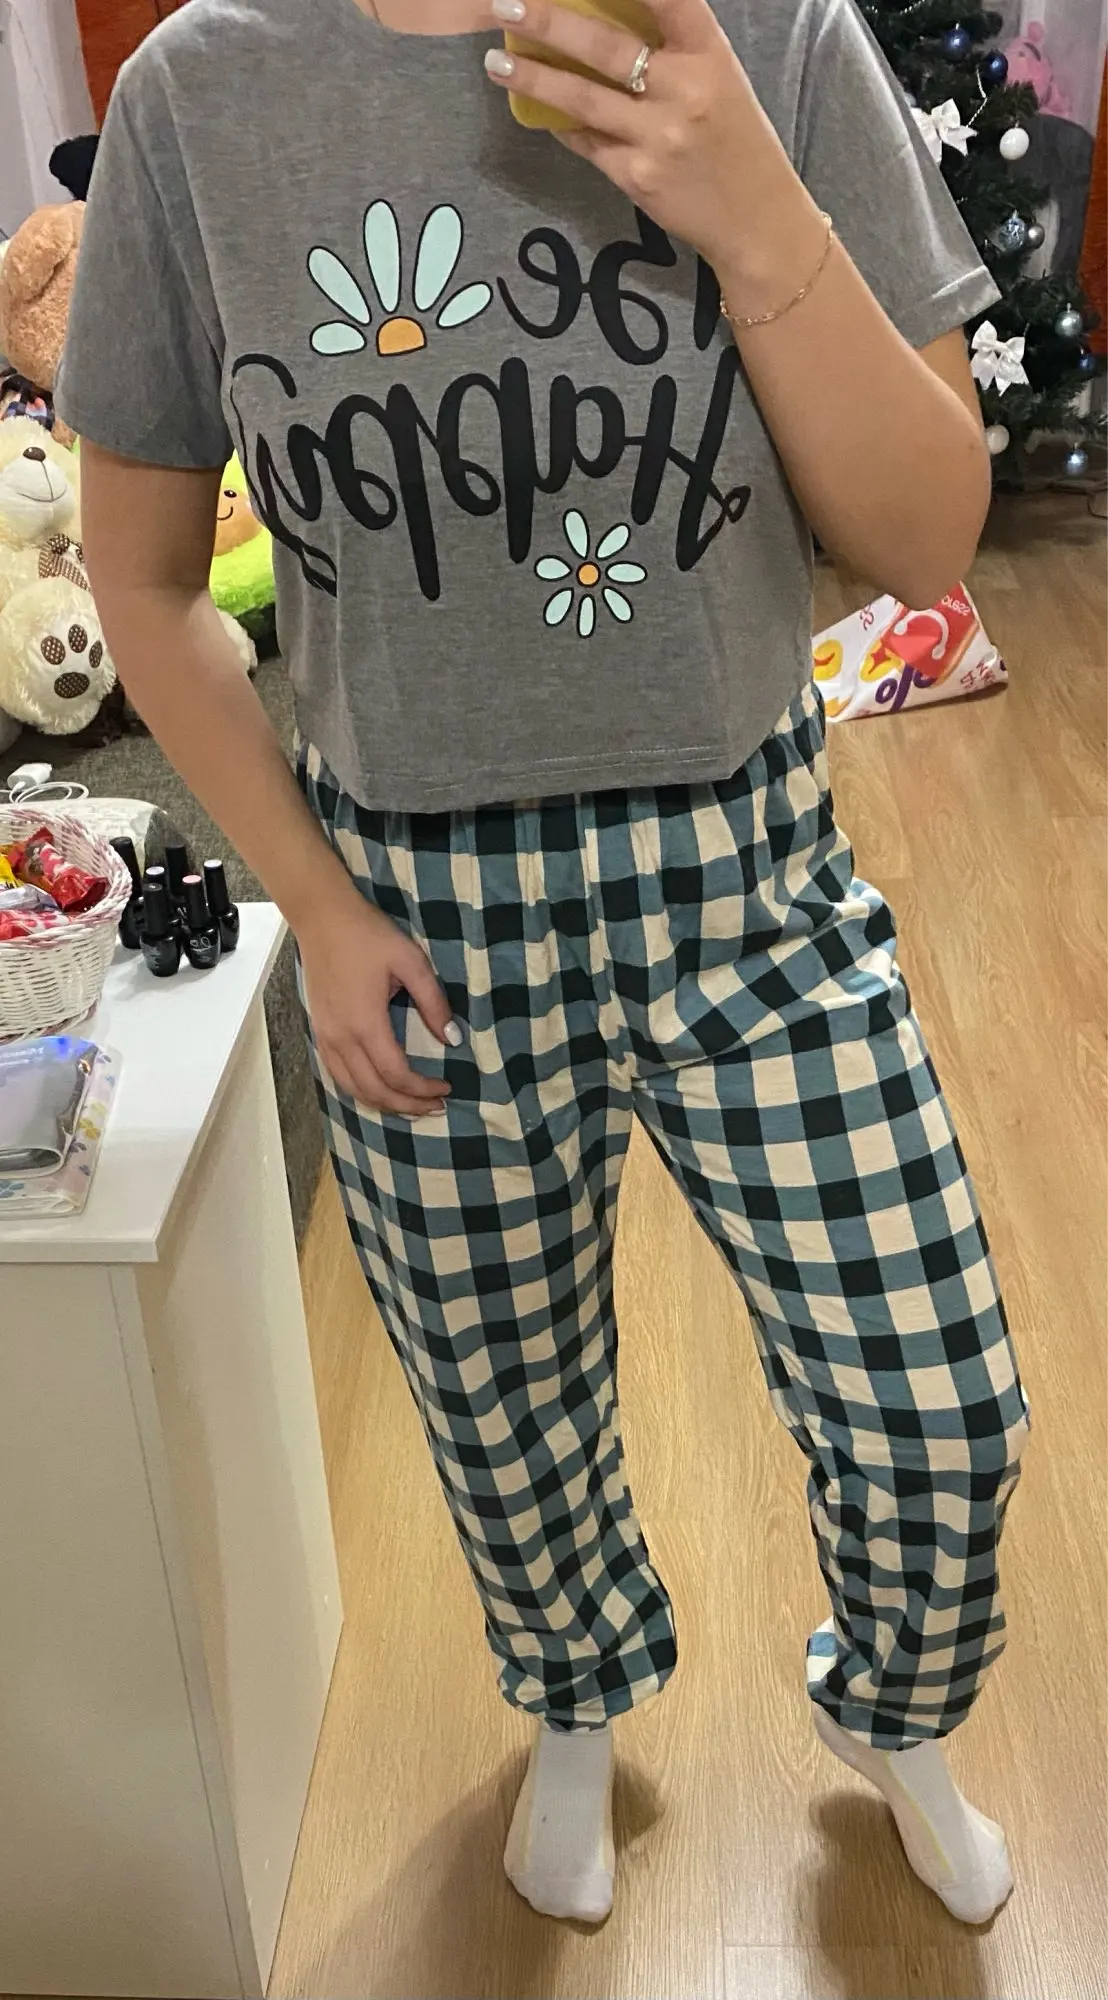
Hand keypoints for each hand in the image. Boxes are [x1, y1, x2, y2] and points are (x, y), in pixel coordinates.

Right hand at [297, 894, 458, 1118]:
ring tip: (410, 1106)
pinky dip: (359, 1090)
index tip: (447, 1089)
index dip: (423, 1089)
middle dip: (407, 1105)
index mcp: (365, 1023)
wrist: (322, 916)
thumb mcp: (411, 961)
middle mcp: (341, 1038)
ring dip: (382, 1103)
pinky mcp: (318, 1031)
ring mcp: (325, 1036)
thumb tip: (453, 1039)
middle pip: (374, 1090)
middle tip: (435, 1107)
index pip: (396, 1074)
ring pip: (352, 1088)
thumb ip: (433, 1002)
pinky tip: (377, 1089)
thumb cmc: (368, 935)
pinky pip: (337, 1074)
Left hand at [485, 0, 794, 269]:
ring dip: (533, 78)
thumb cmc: (734, 140)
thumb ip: (672, 47)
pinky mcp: (637, 177)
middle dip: (548, 22)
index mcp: (710, 55)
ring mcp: (658, 137)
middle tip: (505, 5)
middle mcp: (684, 91)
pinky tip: (538, 111)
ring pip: (582, 99)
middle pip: (605, 46)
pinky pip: (586, 142)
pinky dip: (560, 124)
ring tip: (497, 63)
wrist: (755, 219)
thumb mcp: (718, 78)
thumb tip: (604, 17)